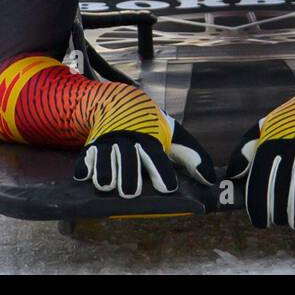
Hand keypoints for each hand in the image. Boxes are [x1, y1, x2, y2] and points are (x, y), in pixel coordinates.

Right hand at [75, 106, 215, 198]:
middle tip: (131, 193)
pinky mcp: (90, 149)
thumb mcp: (174, 135)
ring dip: (105, 173)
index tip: (167, 188)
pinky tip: (85, 176)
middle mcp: (128, 142)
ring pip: (104, 160)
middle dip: (129, 175)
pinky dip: (84, 167)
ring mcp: (107, 145)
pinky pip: (84, 159)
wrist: (120, 101)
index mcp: (150, 140)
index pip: (156, 157)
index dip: (162, 172)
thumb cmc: (151, 126)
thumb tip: (209, 180)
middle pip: (128, 161)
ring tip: (107, 186)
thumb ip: (192, 156)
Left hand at [228, 124, 294, 229]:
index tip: (260, 221)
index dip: (258, 204)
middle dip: (276, 210)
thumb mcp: (264, 128)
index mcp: (267, 144)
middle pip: (277, 185)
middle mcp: (285, 145)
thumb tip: (233, 175)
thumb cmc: (291, 120)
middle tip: (277, 222)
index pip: (258, 180)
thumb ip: (246, 150)